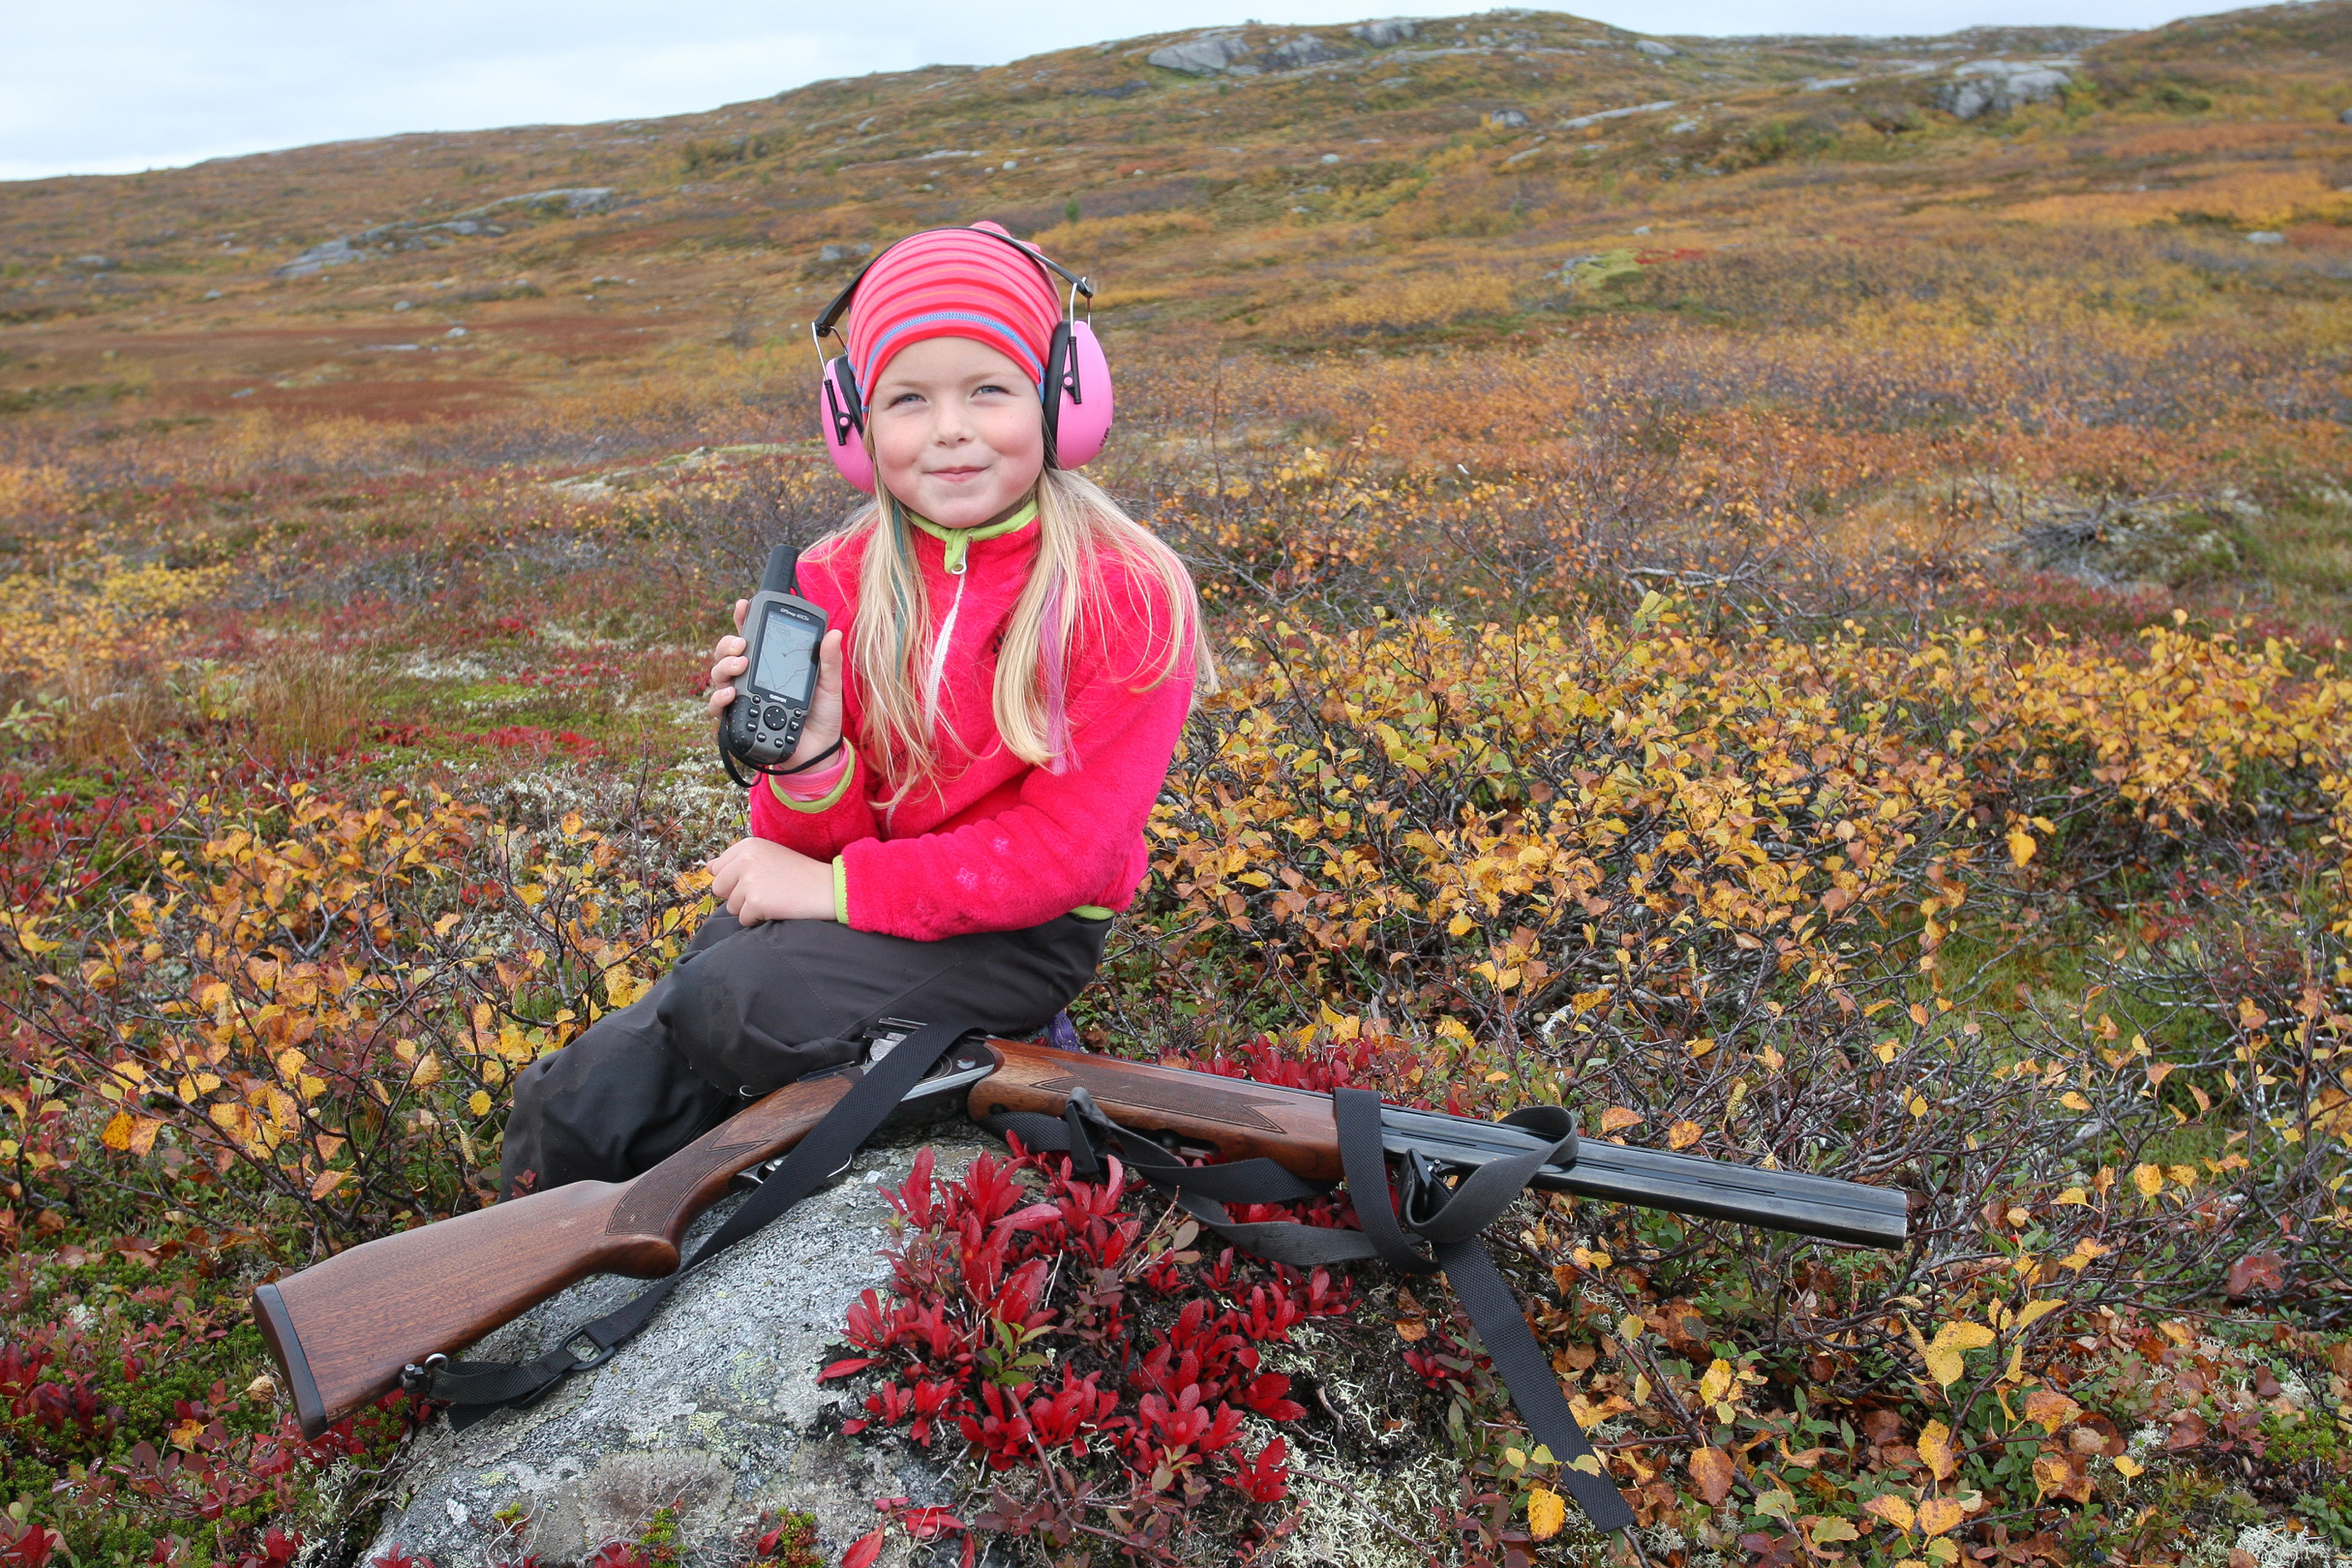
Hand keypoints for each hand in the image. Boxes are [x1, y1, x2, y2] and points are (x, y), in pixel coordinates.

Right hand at [706, 605, 846, 771]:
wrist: (819, 750)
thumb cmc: (822, 714)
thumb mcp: (828, 685)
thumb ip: (828, 661)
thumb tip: (833, 633)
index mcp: (771, 663)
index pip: (753, 636)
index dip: (744, 619)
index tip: (743, 605)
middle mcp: (751, 678)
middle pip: (727, 653)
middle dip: (728, 644)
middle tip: (742, 645)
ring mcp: (742, 698)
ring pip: (718, 675)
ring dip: (724, 666)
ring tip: (740, 665)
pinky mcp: (738, 721)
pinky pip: (717, 708)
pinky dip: (719, 698)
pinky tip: (730, 694)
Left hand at [706, 836, 834, 924]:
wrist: (828, 888)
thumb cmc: (800, 874)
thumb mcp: (769, 856)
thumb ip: (738, 861)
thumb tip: (707, 868)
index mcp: (747, 845)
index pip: (717, 868)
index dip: (735, 880)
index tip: (757, 879)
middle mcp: (745, 859)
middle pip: (719, 888)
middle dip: (737, 895)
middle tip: (765, 891)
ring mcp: (749, 880)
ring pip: (731, 906)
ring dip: (749, 909)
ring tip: (774, 899)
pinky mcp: (755, 901)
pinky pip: (743, 919)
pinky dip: (758, 919)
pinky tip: (777, 908)